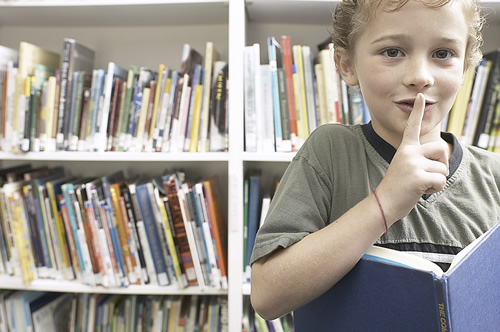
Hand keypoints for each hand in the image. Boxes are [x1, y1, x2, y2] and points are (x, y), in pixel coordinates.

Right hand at [377, 93, 448, 222]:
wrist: (384, 203)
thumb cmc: (398, 187)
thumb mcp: (407, 167)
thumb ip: (420, 159)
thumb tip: (443, 161)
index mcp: (405, 149)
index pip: (412, 126)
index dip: (417, 111)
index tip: (421, 96)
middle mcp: (409, 152)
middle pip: (440, 148)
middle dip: (442, 162)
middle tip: (428, 174)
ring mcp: (413, 163)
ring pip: (442, 168)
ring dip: (436, 180)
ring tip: (419, 184)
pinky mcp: (418, 176)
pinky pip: (441, 180)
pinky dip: (435, 189)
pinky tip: (420, 191)